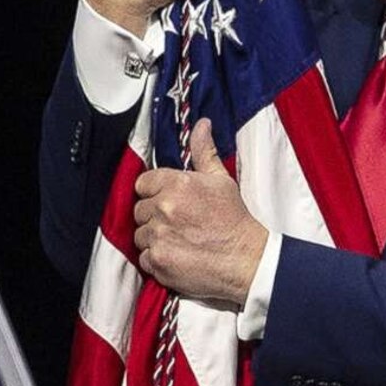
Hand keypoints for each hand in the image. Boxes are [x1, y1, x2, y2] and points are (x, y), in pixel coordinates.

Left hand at [134, 121, 266, 306]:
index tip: (169, 201)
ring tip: (179, 240)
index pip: (143, 183)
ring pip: (140, 235)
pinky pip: (144, 258)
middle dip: (154, 216)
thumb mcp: (221, 180)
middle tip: (178, 223)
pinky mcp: (158, 261)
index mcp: (178, 184)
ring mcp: (159, 236)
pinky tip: (177, 255)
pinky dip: (158, 259)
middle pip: (139, 210)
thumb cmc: (234, 219)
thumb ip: (204, 152)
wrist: (246, 259)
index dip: (155, 192)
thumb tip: (202, 124)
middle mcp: (165, 208)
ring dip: (155, 238)